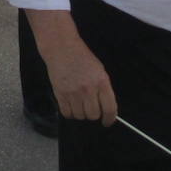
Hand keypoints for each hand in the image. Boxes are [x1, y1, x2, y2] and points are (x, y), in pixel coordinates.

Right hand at [29, 11, 117, 125]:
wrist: (62, 48)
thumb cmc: (82, 58)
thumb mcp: (100, 70)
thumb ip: (104, 89)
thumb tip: (106, 108)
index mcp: (102, 82)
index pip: (110, 109)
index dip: (109, 119)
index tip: (107, 121)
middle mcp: (88, 89)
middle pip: (93, 115)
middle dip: (93, 114)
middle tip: (90, 107)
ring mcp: (73, 92)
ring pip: (80, 116)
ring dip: (81, 113)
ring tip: (78, 102)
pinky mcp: (60, 94)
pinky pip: (67, 113)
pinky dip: (70, 112)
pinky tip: (70, 104)